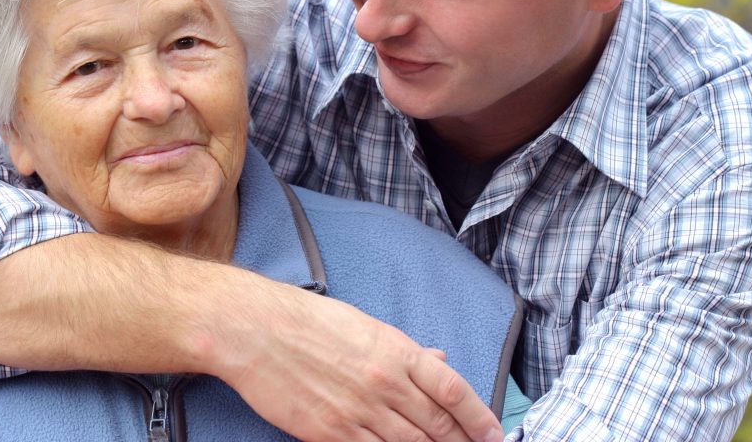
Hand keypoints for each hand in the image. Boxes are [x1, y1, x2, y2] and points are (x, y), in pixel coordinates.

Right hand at [203, 281, 502, 441]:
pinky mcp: (331, 434)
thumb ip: (405, 350)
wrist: (256, 330)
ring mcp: (358, 412)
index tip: (494, 434)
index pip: (453, 390)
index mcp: (395, 351)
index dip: (480, 417)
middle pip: (438, 426)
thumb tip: (439, 361)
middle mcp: (384, 384)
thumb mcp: (364, 326)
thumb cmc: (307, 321)